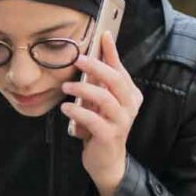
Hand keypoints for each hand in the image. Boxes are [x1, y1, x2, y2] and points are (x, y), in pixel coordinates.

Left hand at [60, 31, 142, 195]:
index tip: (103, 34)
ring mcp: (122, 121)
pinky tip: (66, 108)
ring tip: (66, 87)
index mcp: (130, 94)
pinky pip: (93, 120)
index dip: (112, 52)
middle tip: (78, 60)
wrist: (106, 161)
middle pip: (115, 80)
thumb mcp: (100, 102)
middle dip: (96, 66)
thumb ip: (99, 83)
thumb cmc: (102, 127)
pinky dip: (78, 112)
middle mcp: (130, 106)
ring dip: (83, 89)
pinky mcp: (109, 136)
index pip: (120, 69)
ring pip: (105, 98)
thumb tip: (91, 55)